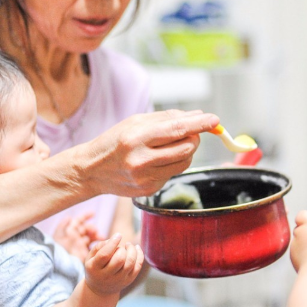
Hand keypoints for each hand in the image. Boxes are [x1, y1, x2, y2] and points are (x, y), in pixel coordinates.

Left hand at [53, 212, 100, 261]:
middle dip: (93, 228)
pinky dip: (98, 244)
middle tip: (96, 232)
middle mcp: (76, 237)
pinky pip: (93, 246)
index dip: (86, 216)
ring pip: (91, 237)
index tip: (94, 214)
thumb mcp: (58, 236)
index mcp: (70, 231)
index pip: (79, 221)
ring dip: (97, 236)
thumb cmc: (59, 249)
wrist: (61, 263)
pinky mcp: (85, 253)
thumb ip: (62, 225)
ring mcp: (81, 245)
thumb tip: (69, 217)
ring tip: (101, 238)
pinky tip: (101, 244)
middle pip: (87, 229)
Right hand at [83, 109, 219, 197]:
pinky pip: (173, 173)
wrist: (91, 171)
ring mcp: (146, 178)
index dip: (199, 124)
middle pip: (186, 147)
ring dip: (186, 150)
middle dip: (194, 137)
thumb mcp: (135, 122)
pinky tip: (156, 160)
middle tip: (190, 131)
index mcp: (136, 138)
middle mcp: (141, 160)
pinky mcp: (149, 190)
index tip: (215, 119)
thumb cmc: (114, 141)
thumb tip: (197, 116)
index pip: (176, 130)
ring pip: (184, 162)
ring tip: (171, 145)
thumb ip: (167, 118)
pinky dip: (172, 164)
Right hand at [83, 234, 143, 295]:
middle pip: (119, 259)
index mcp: (94, 268)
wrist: (100, 289)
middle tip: (120, 247)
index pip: (105, 255)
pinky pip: (138, 266)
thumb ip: (99, 246)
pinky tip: (136, 248)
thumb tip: (113, 239)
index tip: (118, 235)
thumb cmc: (95, 268)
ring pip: (130, 263)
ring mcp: (119, 279)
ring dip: (132, 250)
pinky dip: (140, 255)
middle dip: (122, 249)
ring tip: (128, 245)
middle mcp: (106, 276)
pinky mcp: (129, 280)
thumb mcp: (90, 257)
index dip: (113, 243)